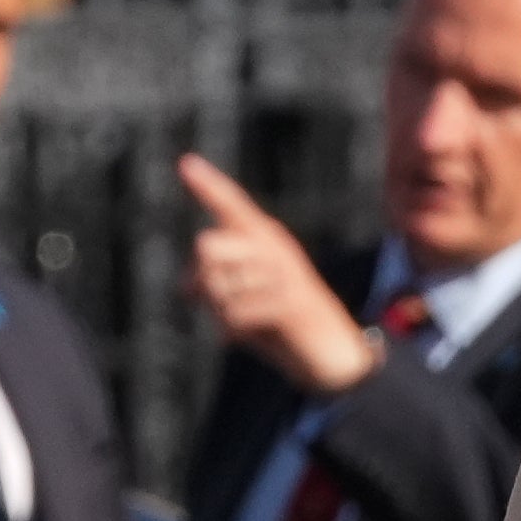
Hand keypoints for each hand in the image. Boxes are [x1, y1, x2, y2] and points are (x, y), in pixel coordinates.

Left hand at [179, 155, 374, 393]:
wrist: (334, 357)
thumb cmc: (284, 325)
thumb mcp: (244, 299)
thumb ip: (214, 282)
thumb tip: (186, 288)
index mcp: (266, 239)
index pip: (233, 205)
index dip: (209, 185)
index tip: (186, 163)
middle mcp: (276, 247)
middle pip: (207, 246)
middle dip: (202, 280)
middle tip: (219, 305)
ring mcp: (286, 273)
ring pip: (218, 287)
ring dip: (222, 314)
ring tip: (251, 324)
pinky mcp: (291, 302)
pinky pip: (235, 314)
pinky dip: (235, 333)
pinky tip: (257, 337)